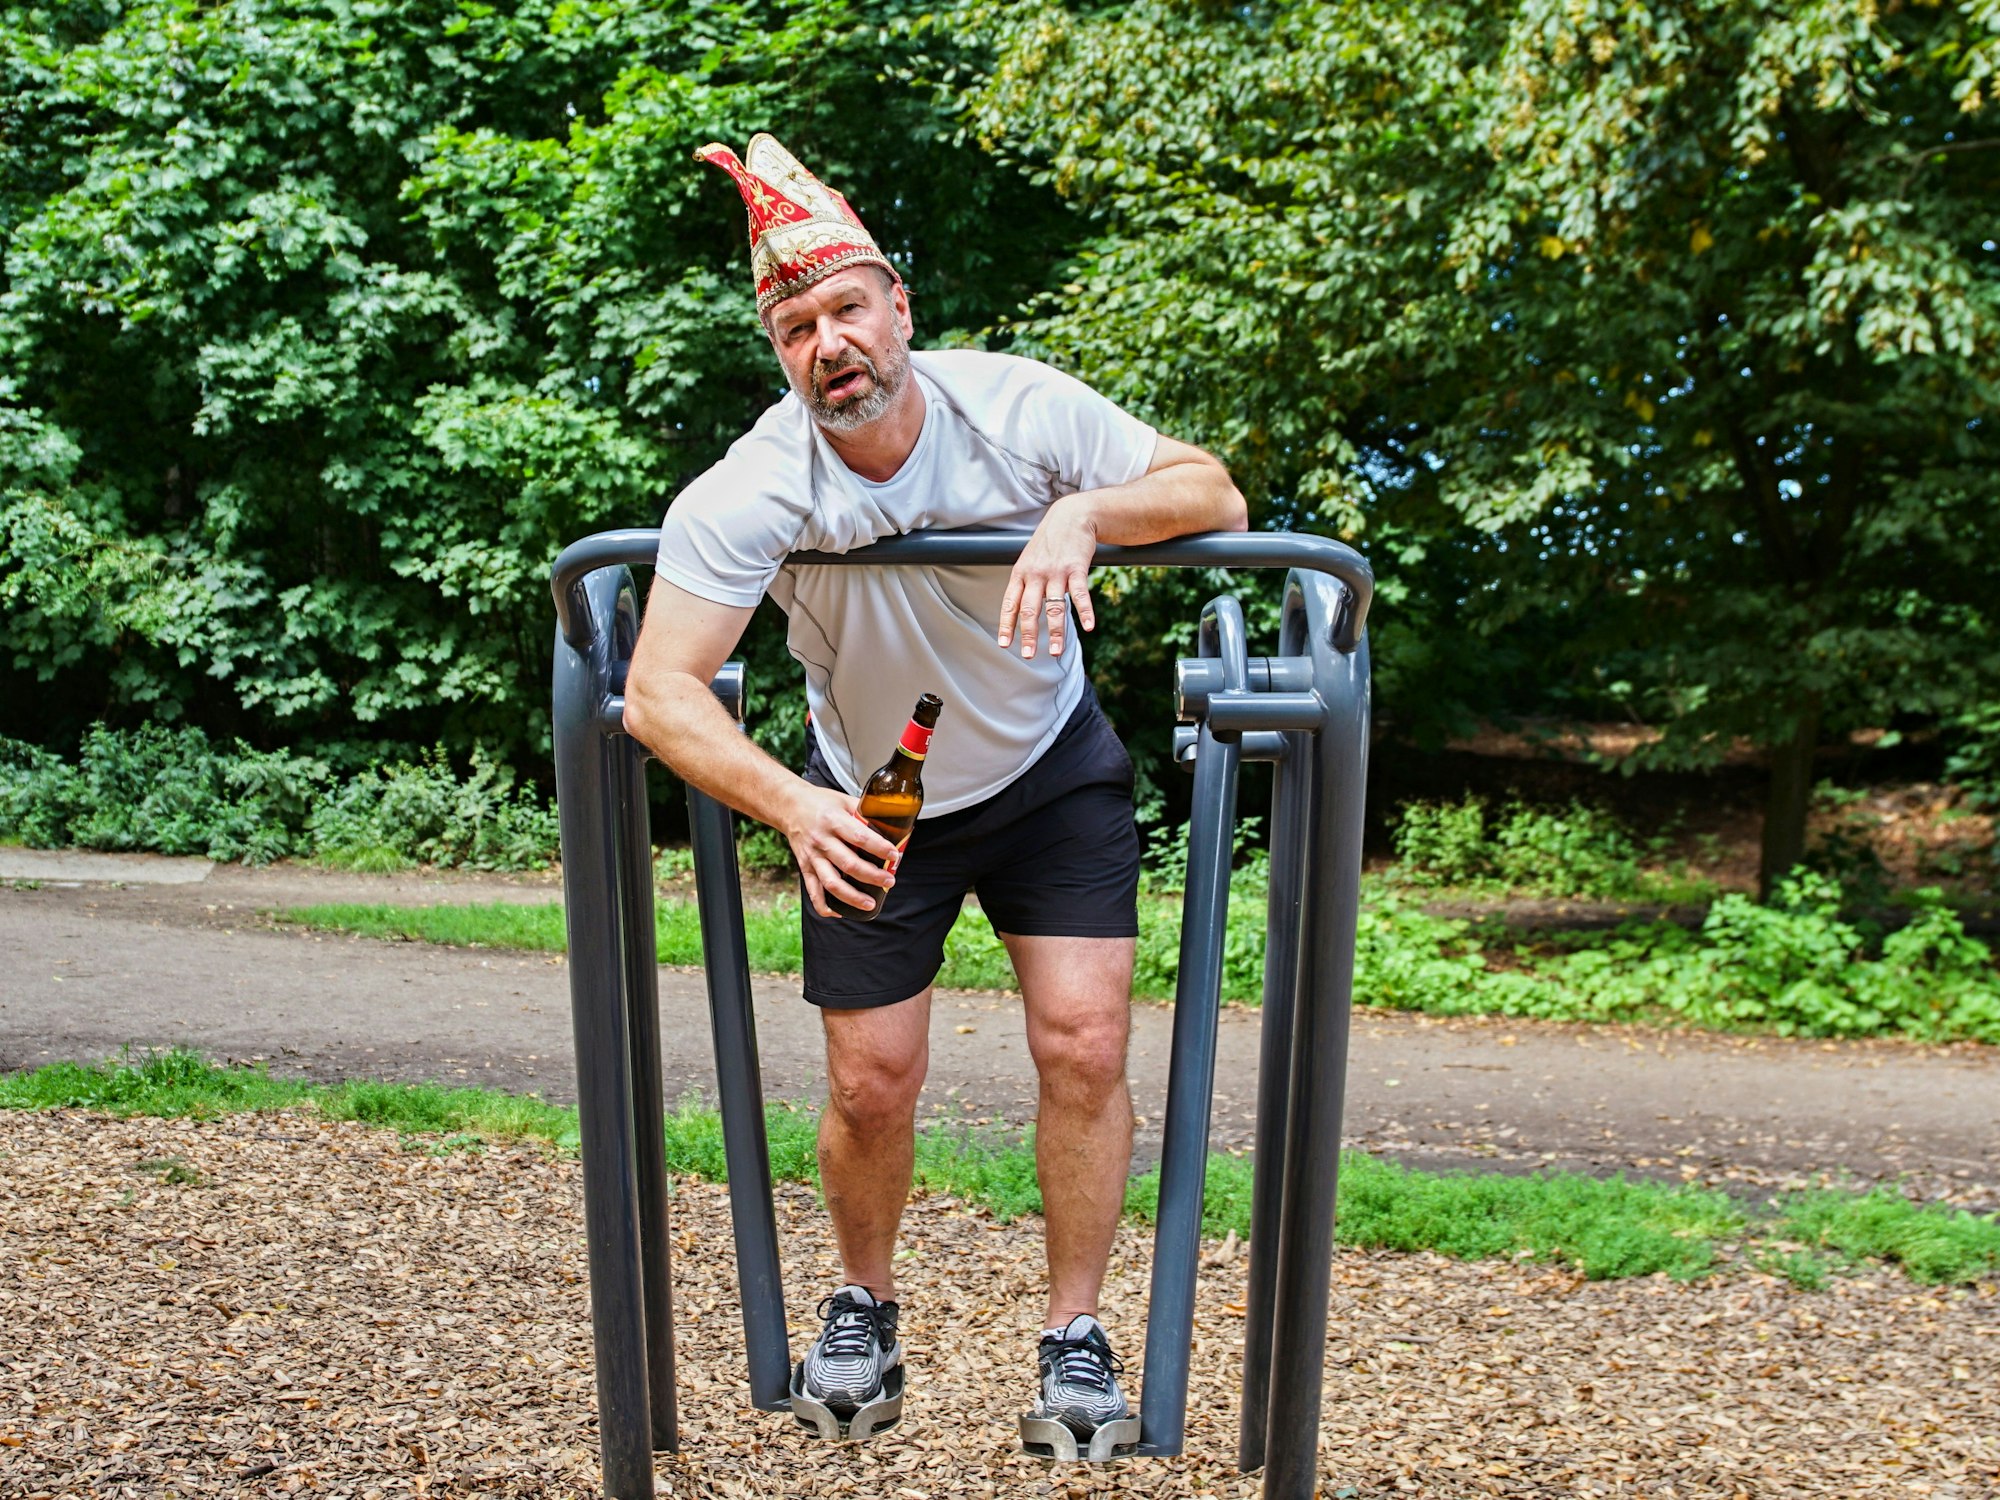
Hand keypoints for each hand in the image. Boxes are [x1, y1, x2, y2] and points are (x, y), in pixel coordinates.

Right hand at [781, 783, 901, 918]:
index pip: (860, 838)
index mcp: (834, 821)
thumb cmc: (820, 802)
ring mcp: (812, 857)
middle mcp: (822, 841)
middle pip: (849, 864)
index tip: (894, 856)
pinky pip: (814, 891)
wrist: (789, 806)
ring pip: (832, 882)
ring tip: (870, 904)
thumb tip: (892, 824)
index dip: (879, 849)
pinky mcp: (805, 867)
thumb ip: (865, 813)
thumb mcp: (844, 800)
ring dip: (852, 897)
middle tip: (889, 881)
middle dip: (872, 876)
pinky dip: (825, 906)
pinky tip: (840, 912)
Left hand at [997, 494, 1097, 659]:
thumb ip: (1025, 583)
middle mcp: (1035, 574)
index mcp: (1021, 573)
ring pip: (1054, 607)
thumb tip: (1020, 610)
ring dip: (1055, 631)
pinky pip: (1080, 594)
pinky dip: (1085, 611)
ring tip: (1055, 652)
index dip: (1006, 625)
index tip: (1004, 645)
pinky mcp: (1076, 568)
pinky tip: (1089, 626)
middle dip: (1028, 635)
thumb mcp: (1029, 559)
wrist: (1071, 516)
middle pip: (1029, 609)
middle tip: (1029, 655)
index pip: (1010, 603)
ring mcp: (1056, 571)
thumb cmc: (1050, 541)